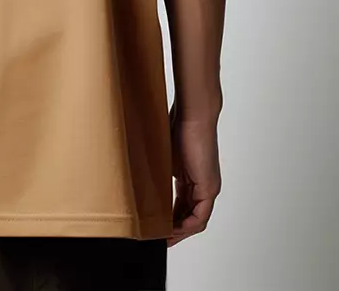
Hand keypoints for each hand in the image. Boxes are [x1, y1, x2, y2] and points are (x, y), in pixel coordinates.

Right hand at [167, 102, 221, 246]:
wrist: (193, 114)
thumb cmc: (178, 125)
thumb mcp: (165, 155)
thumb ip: (159, 170)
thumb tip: (141, 178)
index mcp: (192, 178)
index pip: (182, 206)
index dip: (170, 219)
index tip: (156, 226)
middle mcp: (203, 185)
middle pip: (190, 217)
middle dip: (174, 230)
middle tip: (158, 237)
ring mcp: (208, 188)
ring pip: (196, 220)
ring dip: (180, 231)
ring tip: (163, 237)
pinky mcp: (209, 188)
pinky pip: (200, 217)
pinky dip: (187, 226)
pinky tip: (173, 230)